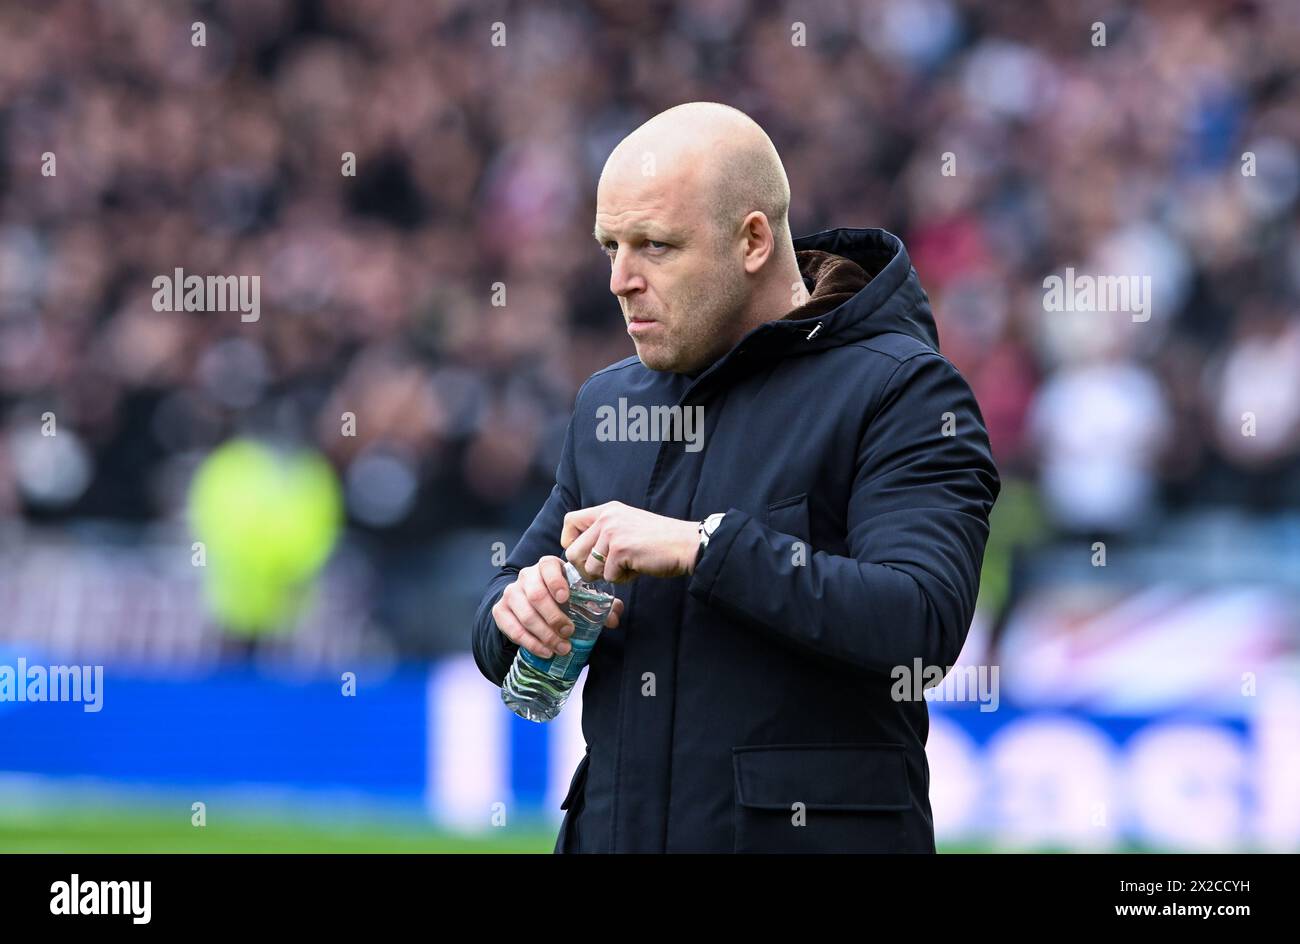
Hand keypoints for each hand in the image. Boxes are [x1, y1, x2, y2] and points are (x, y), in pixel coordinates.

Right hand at [492, 555, 625, 658]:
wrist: (531, 605)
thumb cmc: (561, 599)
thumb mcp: (579, 598)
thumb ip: (600, 605)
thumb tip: (614, 618)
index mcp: (547, 566)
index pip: (548, 566)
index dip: (556, 582)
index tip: (566, 599)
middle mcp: (526, 576)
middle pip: (536, 594)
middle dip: (553, 617)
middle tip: (569, 633)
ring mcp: (511, 593)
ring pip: (525, 614)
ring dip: (544, 634)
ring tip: (561, 648)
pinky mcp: (500, 610)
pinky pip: (511, 628)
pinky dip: (529, 642)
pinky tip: (545, 651)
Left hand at [561, 501, 699, 582]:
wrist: (685, 544)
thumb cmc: (658, 541)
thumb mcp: (626, 526)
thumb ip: (604, 534)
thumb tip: (579, 556)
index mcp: (607, 510)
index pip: (569, 521)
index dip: (570, 542)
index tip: (583, 553)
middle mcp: (606, 518)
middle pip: (573, 552)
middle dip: (587, 568)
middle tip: (607, 570)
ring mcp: (612, 532)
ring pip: (590, 567)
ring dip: (608, 574)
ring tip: (628, 565)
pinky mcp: (620, 549)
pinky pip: (608, 576)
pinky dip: (622, 578)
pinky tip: (637, 568)